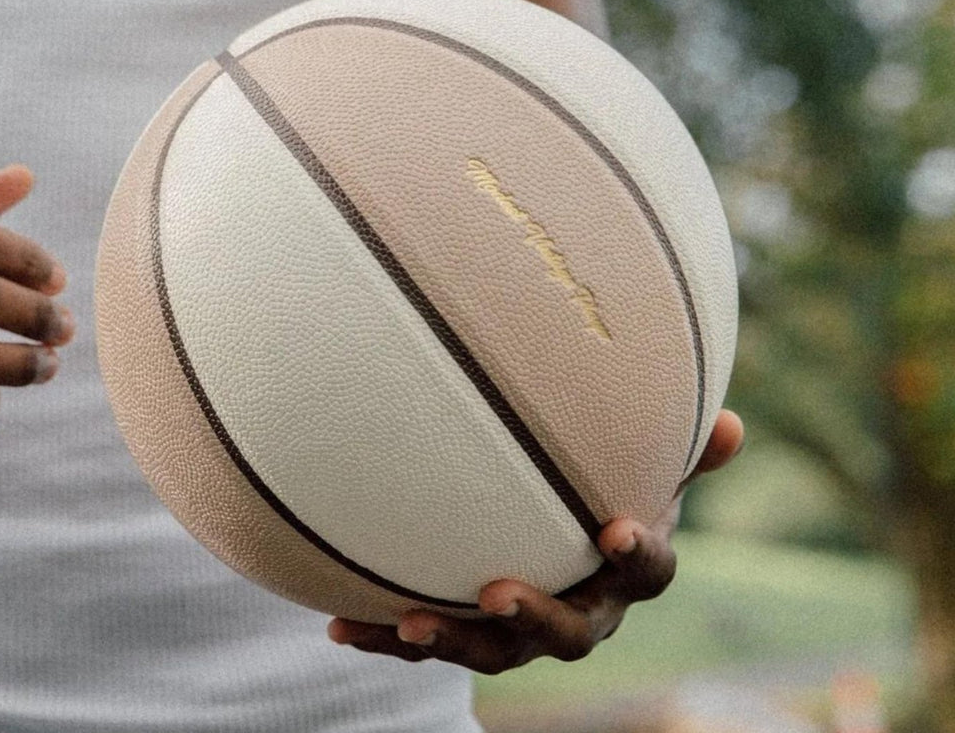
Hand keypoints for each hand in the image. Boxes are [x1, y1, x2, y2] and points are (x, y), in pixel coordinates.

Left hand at [327, 409, 744, 670]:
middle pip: (565, 634)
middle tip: (496, 593)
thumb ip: (677, 451)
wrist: (563, 548)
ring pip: (491, 653)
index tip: (618, 527)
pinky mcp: (468, 634)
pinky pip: (428, 641)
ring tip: (407, 623)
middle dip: (532, 617)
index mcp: (626, 576)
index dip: (638, 555)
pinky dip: (385, 636)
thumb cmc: (605, 494)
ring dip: (449, 640)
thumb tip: (735, 422)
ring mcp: (522, 633)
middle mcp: (580, 614)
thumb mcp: (641, 470)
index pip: (649, 574)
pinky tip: (339, 625)